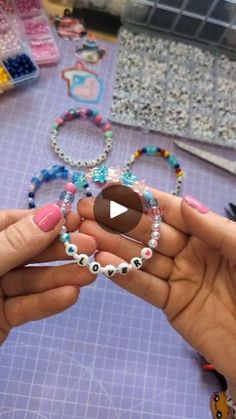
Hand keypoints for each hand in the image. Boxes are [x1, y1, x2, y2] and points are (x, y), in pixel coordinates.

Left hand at [0, 204, 96, 344]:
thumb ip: (14, 243)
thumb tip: (51, 214)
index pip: (10, 222)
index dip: (43, 220)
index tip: (74, 219)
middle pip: (26, 251)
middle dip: (59, 250)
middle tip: (91, 247)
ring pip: (30, 280)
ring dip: (60, 278)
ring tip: (90, 274)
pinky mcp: (0, 319)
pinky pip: (26, 307)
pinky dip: (47, 303)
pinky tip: (71, 296)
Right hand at [78, 190, 235, 388]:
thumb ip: (215, 229)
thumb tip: (184, 201)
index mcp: (209, 235)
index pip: (171, 212)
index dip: (142, 199)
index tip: (113, 187)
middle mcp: (191, 252)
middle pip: (150, 233)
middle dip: (118, 219)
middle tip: (86, 209)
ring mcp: (180, 278)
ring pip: (143, 259)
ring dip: (113, 245)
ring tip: (84, 233)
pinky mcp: (173, 305)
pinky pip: (147, 287)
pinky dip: (125, 276)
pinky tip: (102, 263)